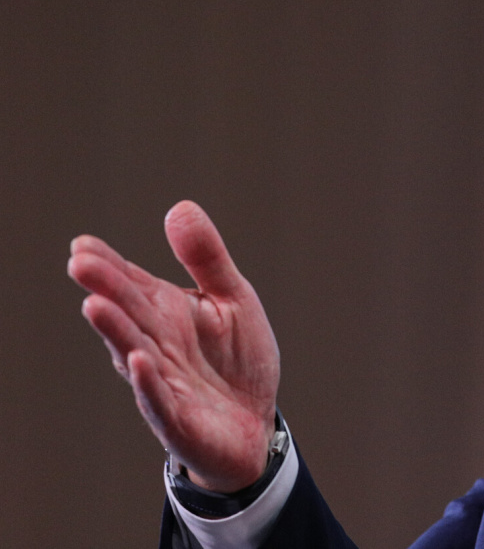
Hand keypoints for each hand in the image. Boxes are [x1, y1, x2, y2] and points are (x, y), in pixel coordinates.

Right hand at [68, 200, 279, 492]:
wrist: (255, 423)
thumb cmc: (237, 358)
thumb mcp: (233, 298)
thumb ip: (207, 258)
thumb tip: (179, 207)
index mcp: (167, 313)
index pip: (132, 284)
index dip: (108, 265)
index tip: (82, 244)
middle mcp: (156, 344)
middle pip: (129, 313)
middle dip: (105, 290)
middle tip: (79, 264)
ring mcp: (163, 382)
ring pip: (135, 353)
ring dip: (115, 331)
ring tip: (95, 305)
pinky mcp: (179, 419)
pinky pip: (161, 400)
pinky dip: (149, 382)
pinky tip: (138, 360)